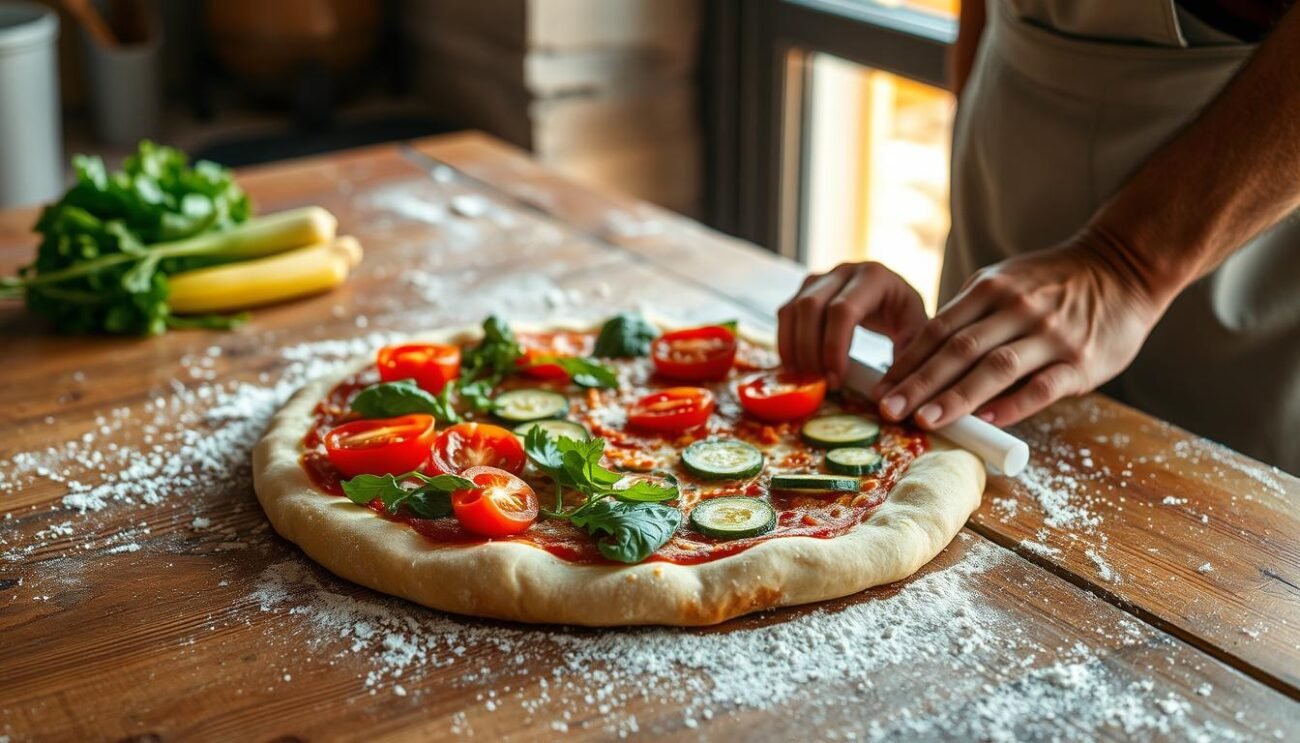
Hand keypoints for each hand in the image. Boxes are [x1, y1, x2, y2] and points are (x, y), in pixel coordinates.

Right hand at [776, 262, 927, 388]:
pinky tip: (796, 366)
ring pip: (792, 310)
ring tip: (805, 378)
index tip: (836, 380)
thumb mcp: (916, 335)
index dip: (833, 347)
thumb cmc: (906, 317)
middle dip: (810, 351)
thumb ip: (905, 362)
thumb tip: (884, 398)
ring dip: (793, 348)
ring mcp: (822, 278)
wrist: (897, 296)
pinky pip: (785, 314)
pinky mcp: (806, 289)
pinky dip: (786, 342)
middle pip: (810, 307)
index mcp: (875, 277)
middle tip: (819, 383)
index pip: (843, 310)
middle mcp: (844, 271)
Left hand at [875, 233, 1167, 428]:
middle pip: (958, 350)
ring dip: (958, 397)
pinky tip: (988, 421)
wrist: (1124, 267)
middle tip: (888, 410)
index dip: (907, 362)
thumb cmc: (1054, 283)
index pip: (938, 330)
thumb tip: (924, 356)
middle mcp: (1017, 309)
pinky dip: (1014, 404)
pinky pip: (1043, 386)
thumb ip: (969, 314)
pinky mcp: (1081, 361)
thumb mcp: (1006, 281)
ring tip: (927, 420)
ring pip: (996, 368)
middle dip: (920, 383)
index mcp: (990, 290)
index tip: (880, 389)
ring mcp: (1050, 334)